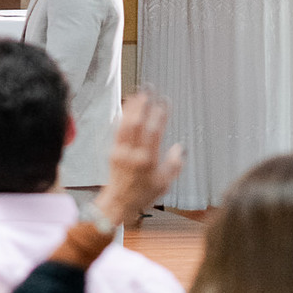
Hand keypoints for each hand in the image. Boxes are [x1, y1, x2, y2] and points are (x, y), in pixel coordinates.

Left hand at [93, 90, 181, 227]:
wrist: (118, 203)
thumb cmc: (142, 195)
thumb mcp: (164, 184)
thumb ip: (174, 165)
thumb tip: (180, 148)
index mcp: (147, 160)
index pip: (154, 131)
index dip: (160, 115)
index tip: (165, 102)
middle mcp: (132, 153)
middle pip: (138, 123)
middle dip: (144, 104)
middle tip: (149, 89)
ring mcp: (121, 151)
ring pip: (126, 124)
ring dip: (132, 107)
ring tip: (138, 93)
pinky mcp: (113, 151)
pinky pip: (118, 130)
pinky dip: (123, 117)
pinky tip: (126, 108)